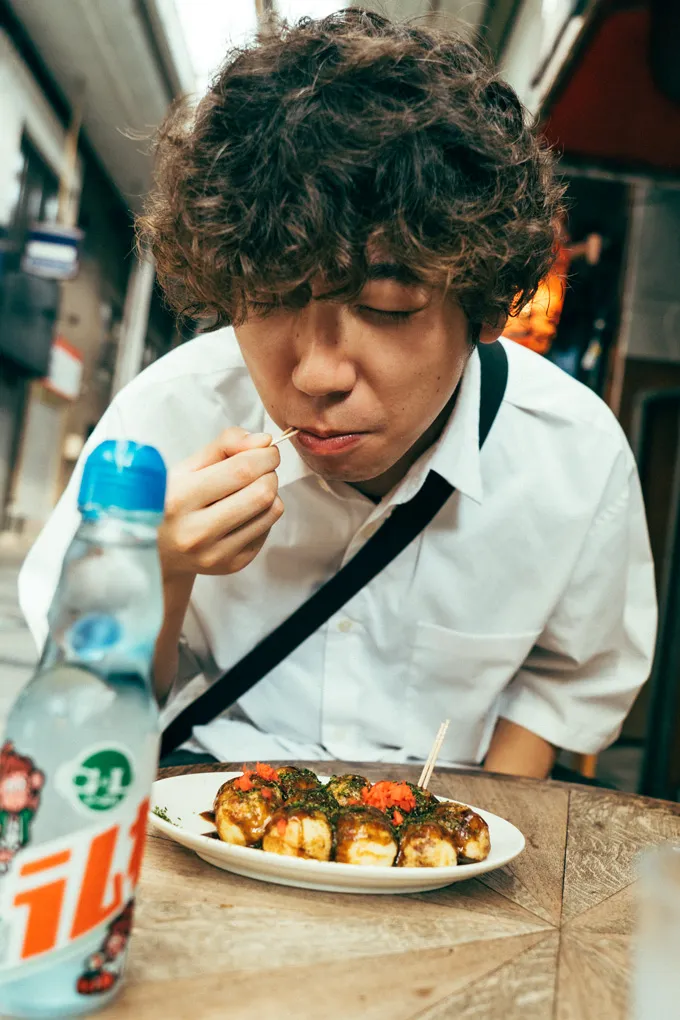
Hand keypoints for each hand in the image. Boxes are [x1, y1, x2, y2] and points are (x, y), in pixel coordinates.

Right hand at [159, 428, 282, 579]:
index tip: (267, 449)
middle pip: (261, 493)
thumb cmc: (172, 501)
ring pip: (270, 512)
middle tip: (260, 468)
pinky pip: (267, 530)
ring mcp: (216, 553)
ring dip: (270, 493)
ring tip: (252, 489)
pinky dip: (263, 514)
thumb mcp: (186, 468)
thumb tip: (264, 441)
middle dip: (269, 473)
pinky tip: (244, 512)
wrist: (157, 552)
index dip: (264, 455)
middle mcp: (196, 532)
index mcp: (179, 499)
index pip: (241, 470)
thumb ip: (224, 445)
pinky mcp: (232, 565)